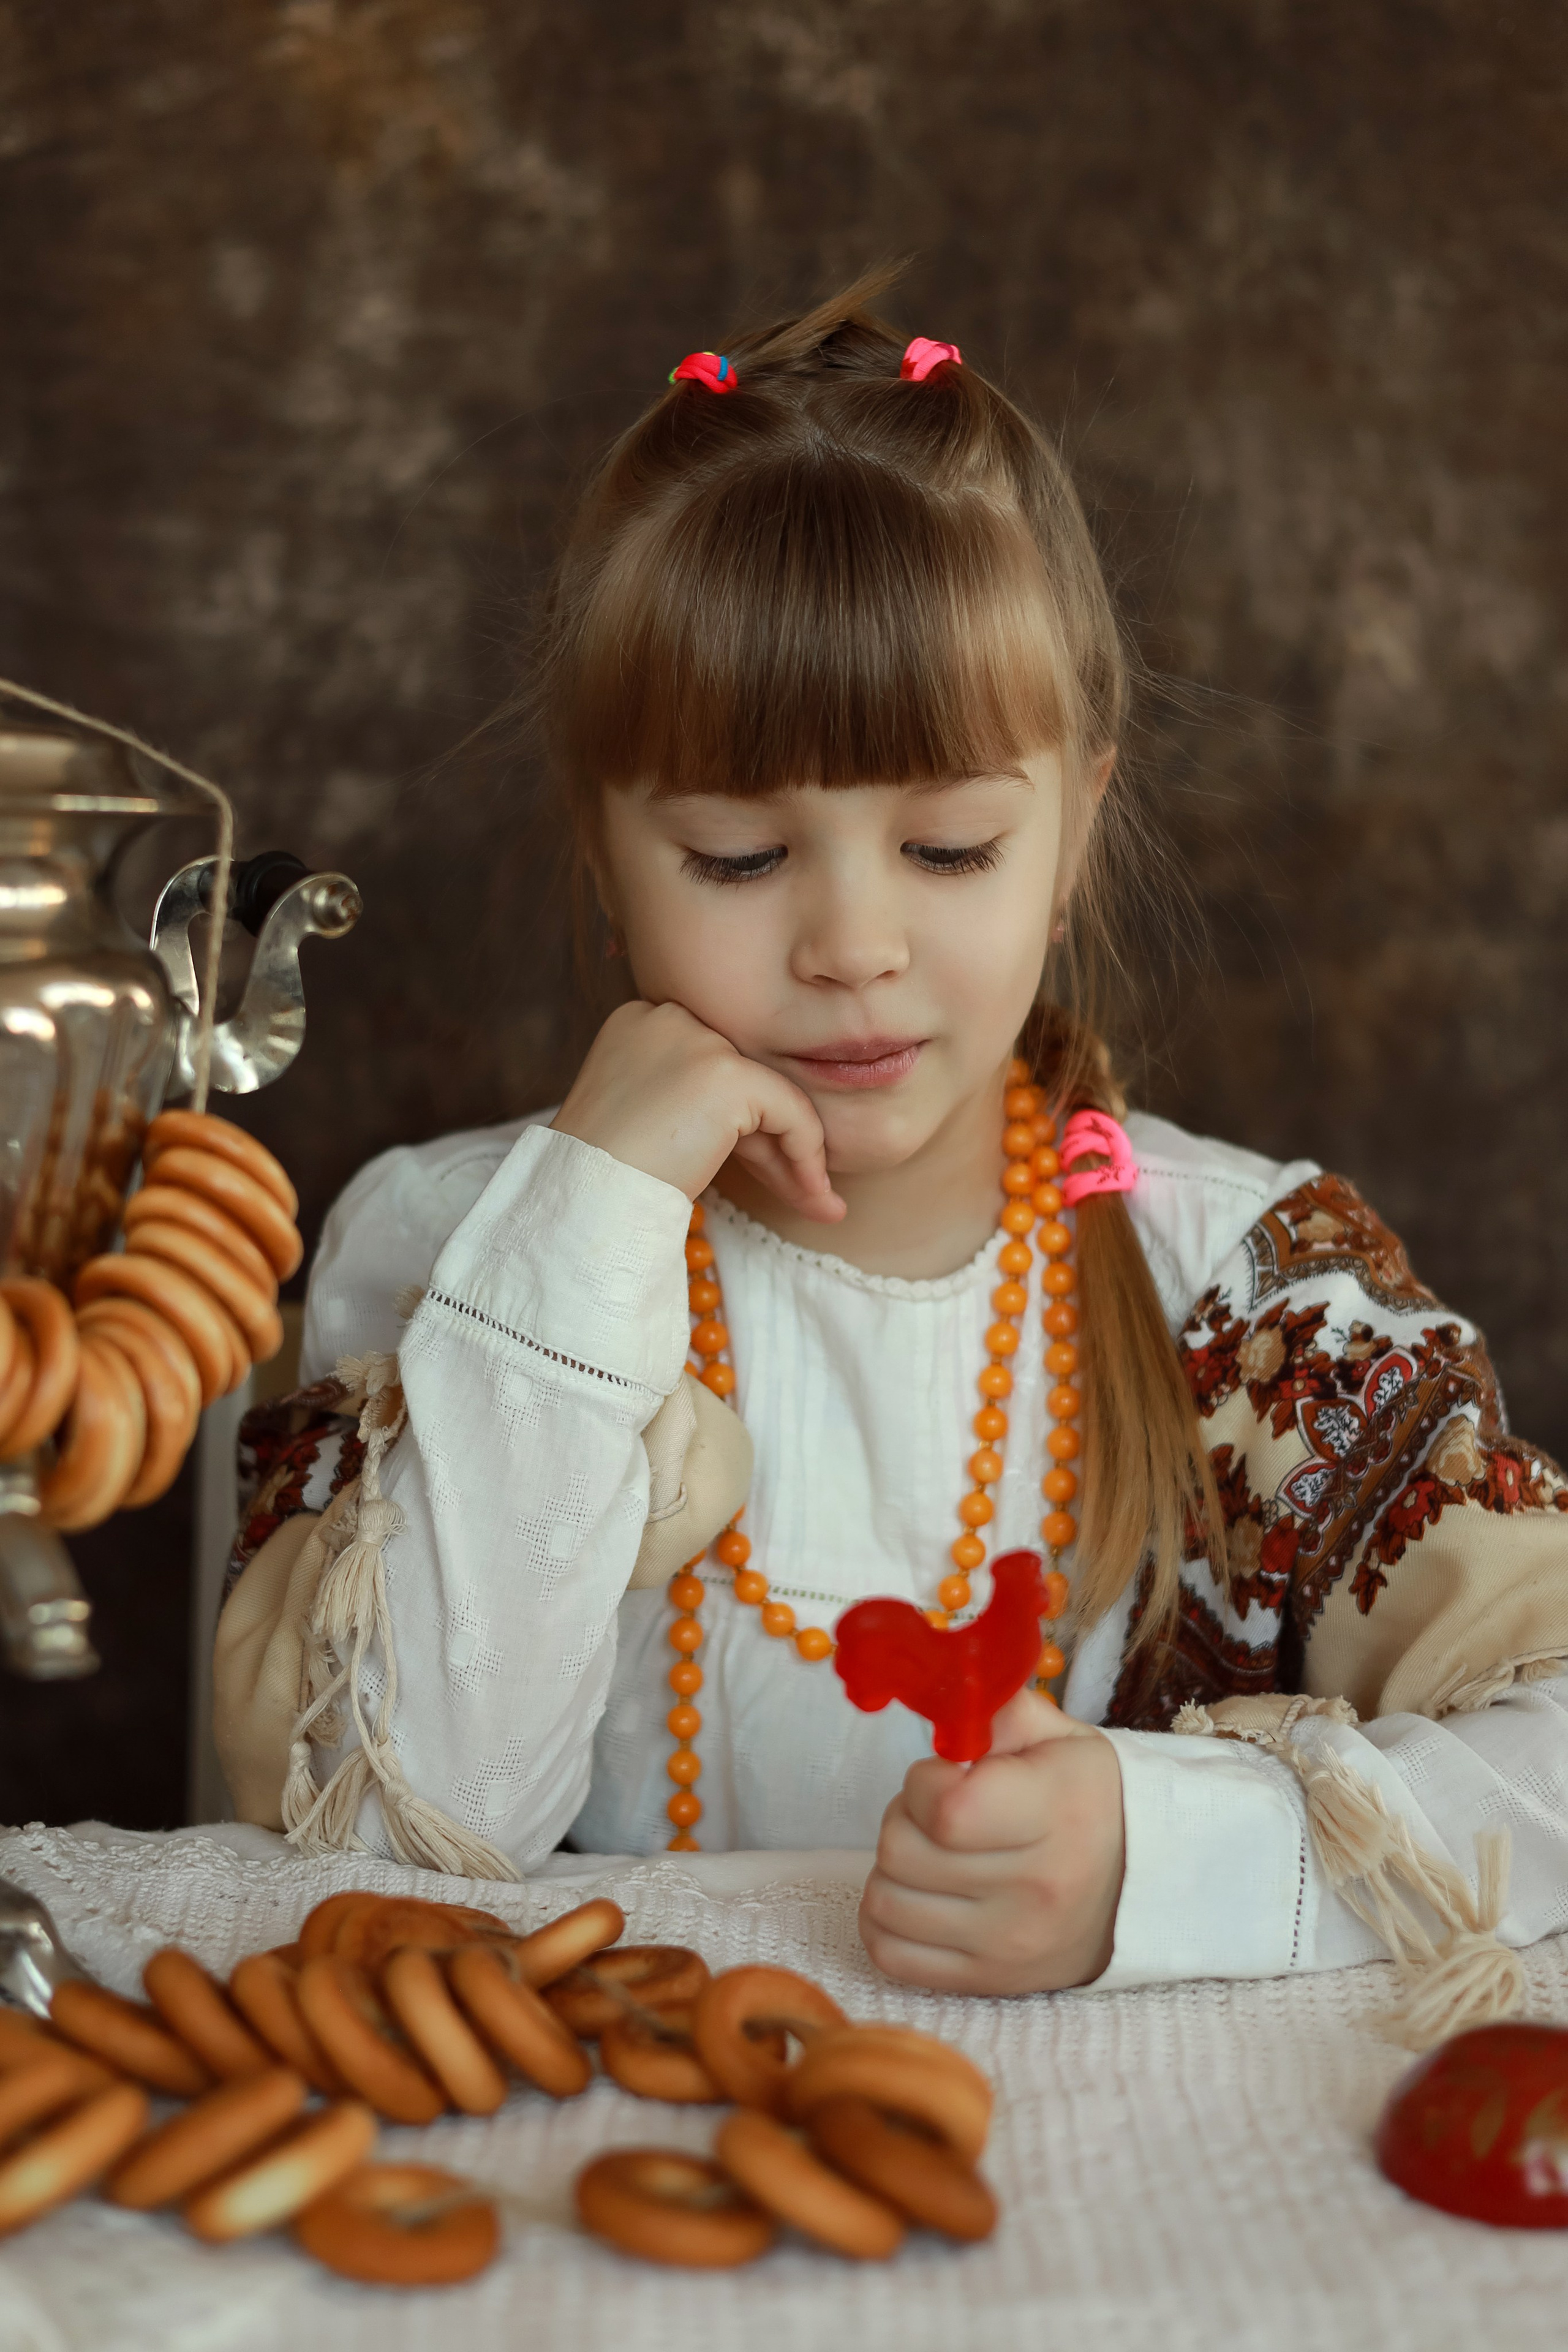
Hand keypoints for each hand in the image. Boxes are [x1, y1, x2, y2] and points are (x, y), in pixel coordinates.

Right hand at [551, 1000, 846, 1223]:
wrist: (584, 1196)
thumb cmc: (605, 1173)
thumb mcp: (648, 1122)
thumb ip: (697, 1108)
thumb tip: (768, 1134)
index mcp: (641, 1023)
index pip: (714, 1067)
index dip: (744, 1126)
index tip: (763, 1171)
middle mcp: (668, 1017)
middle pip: (745, 1080)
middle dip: (776, 1141)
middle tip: (804, 1191)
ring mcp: (697, 1040)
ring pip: (772, 1094)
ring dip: (800, 1154)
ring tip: (820, 1204)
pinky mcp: (726, 1072)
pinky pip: (790, 1110)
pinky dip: (806, 1152)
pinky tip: (813, 1194)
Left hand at [859, 1688, 1124, 1994]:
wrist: (1144, 1888)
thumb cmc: (1090, 1801)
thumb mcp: (1061, 1738)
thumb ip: (997, 1709)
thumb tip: (940, 1696)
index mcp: (1056, 1814)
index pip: (946, 1809)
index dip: (925, 1782)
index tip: (947, 1775)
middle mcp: (1035, 1889)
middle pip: (901, 1851)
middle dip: (907, 1816)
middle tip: (941, 1811)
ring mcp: (1008, 1946)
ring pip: (885, 1902)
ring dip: (895, 1869)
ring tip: (934, 1853)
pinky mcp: (987, 1983)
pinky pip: (890, 1955)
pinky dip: (887, 1921)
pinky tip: (919, 1896)